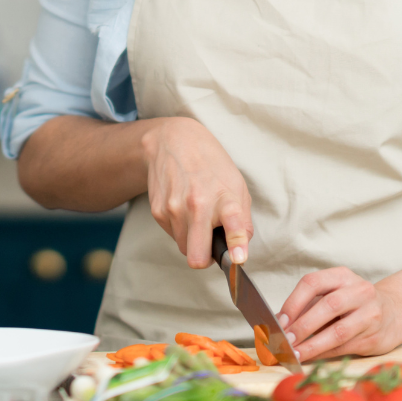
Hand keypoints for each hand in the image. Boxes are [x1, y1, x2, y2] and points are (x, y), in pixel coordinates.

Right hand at [140, 117, 251, 269]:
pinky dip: (180, 229)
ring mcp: (174, 209)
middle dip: (205, 258)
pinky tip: (183, 207)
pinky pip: (173, 236)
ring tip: (196, 214)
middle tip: (211, 244)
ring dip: (192, 239)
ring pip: (185, 248)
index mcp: (225, 199)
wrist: (174, 141)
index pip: (234, 226)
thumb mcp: (237, 187)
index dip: (236, 245)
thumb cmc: (211, 166)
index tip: (238, 259)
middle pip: (196, 257)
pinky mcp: (158, 211)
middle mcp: (198, 205)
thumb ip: (243, 222)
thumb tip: (240, 252)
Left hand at [276, 269, 401, 360]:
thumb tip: (278, 324)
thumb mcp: (333, 294)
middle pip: (328, 306)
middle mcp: (359, 291)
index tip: (280, 320)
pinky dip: (324, 354)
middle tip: (285, 340)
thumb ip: (308, 306)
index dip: (294, 302)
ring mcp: (370, 314)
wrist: (395, 312)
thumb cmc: (354, 304)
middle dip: (303, 325)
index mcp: (342, 276)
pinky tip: (310, 358)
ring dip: (312, 345)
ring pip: (338, 332)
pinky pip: (344, 347)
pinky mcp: (375, 337)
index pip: (313, 283)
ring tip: (295, 353)